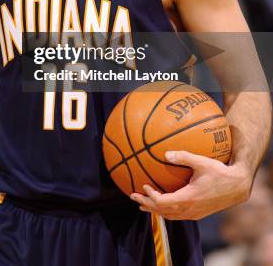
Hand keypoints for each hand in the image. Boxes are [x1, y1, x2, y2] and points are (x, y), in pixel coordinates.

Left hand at [130, 150, 251, 219]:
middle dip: (146, 204)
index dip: (150, 196)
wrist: (237, 187)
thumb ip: (183, 157)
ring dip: (155, 209)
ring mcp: (194, 214)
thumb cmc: (219, 172)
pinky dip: (165, 210)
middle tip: (133, 196)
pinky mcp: (198, 214)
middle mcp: (189, 210)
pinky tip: (162, 203)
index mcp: (188, 198)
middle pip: (162, 211)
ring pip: (169, 216)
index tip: (144, 185)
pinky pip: (177, 215)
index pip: (162, 202)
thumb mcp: (202, 162)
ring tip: (143, 203)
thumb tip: (165, 153)